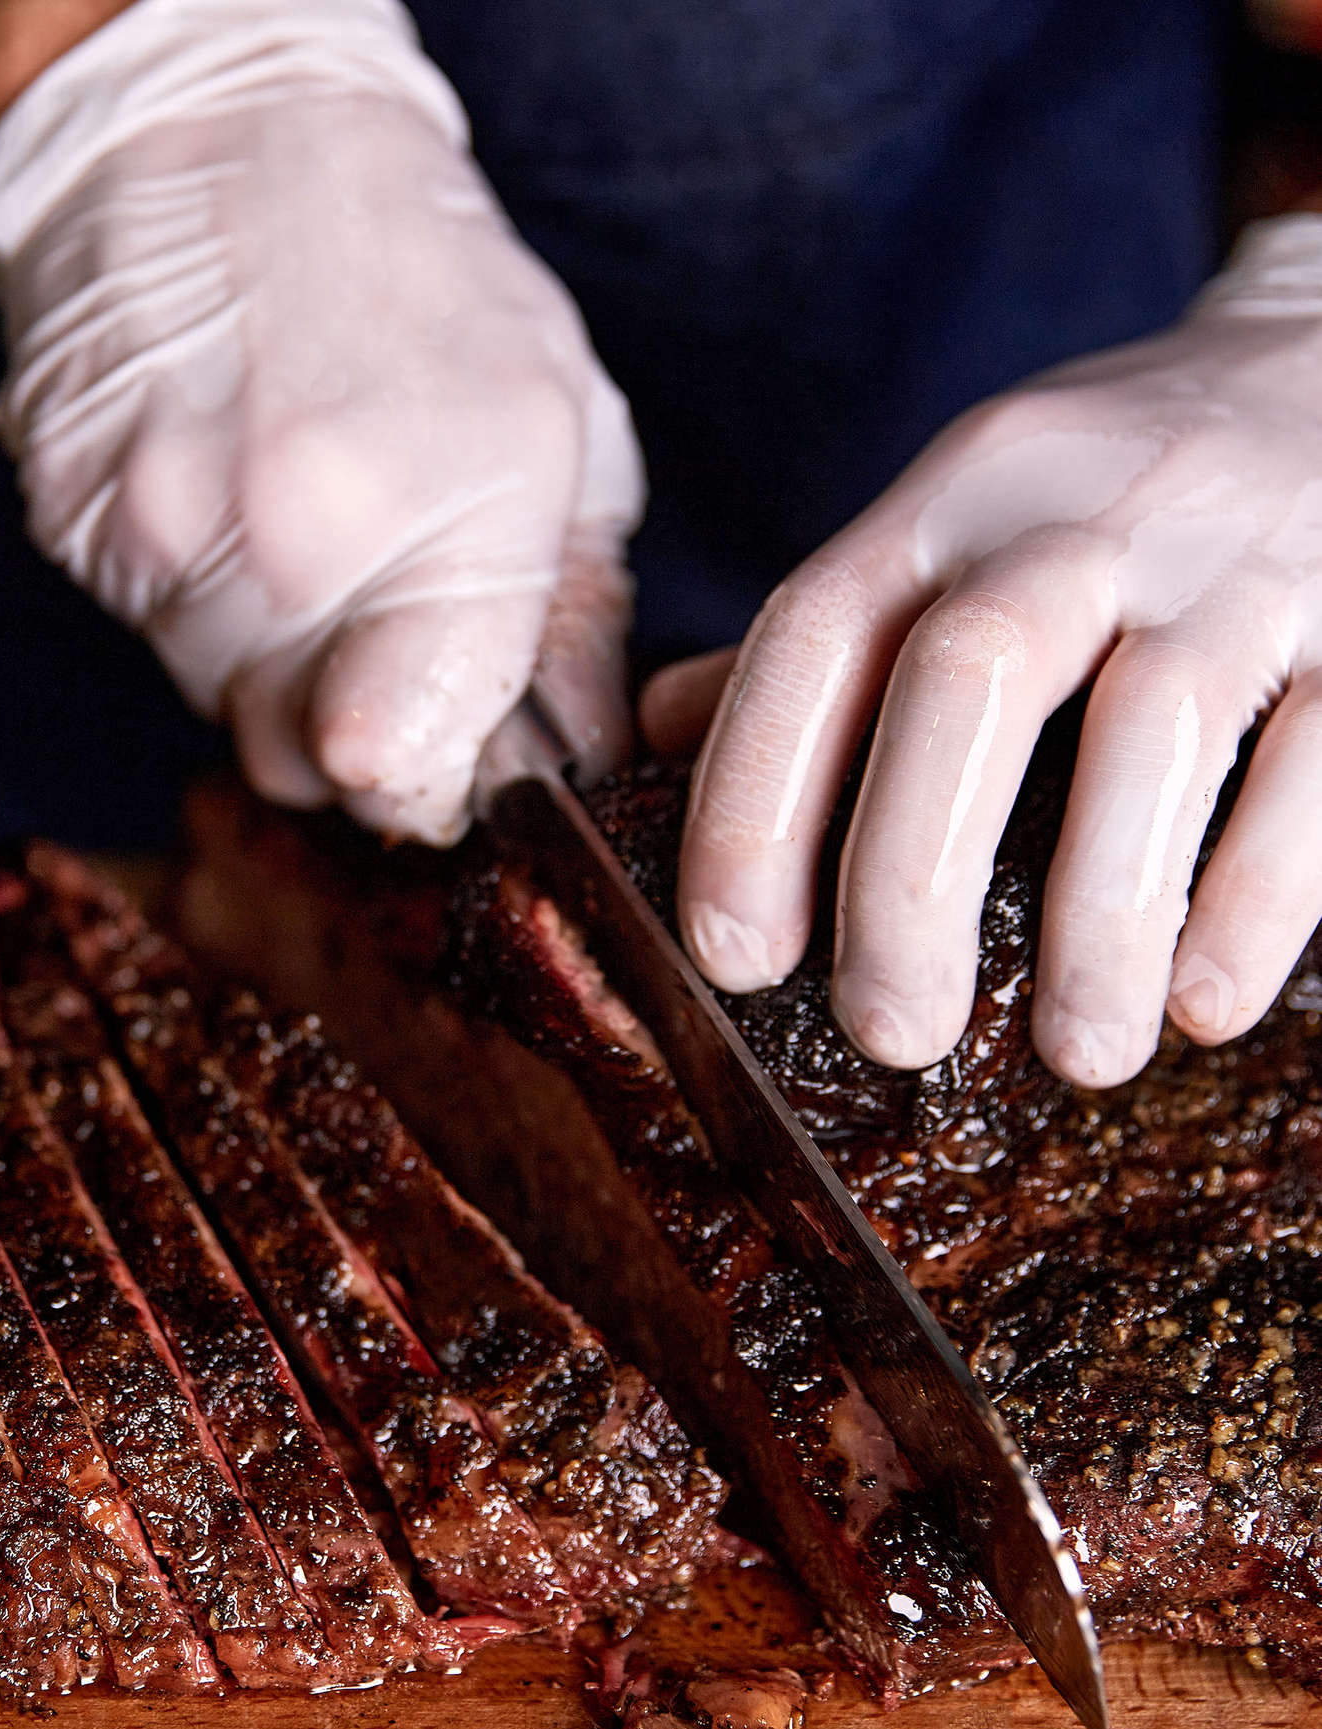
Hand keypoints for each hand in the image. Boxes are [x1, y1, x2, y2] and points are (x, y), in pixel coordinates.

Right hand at [0, 0, 643, 843]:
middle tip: (382, 632)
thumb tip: (574, 755)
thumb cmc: (420, 278)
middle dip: (357, 732)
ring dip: (276, 664)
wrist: (219, 138)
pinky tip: (235, 504)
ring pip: (223, 708)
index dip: (432, 782)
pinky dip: (201, 603)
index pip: (408, 771)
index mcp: (448, 518)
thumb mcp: (561, 428)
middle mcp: (292, 541)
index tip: (445, 743)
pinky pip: (154, 634)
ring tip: (308, 538)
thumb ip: (575, 613)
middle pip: (307, 767)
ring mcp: (165, 532)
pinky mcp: (78, 521)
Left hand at [648, 215, 1321, 1087]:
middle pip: (968, 677)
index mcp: (949, 503)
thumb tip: (656, 733)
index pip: (813, 634)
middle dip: (909, 874)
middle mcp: (1081, 515)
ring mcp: (1236, 558)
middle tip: (891, 1033)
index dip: (751, 801)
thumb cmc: (1101, 489)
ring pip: (1155, 724)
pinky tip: (1206, 1003)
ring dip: (1102, 914)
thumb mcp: (949, 521)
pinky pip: (1320, 757)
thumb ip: (825, 635)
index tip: (732, 956)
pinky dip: (1261, 893)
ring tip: (1074, 1055)